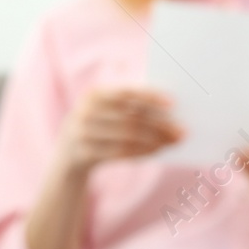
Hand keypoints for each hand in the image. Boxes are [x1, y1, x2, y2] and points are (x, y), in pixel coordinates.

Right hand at [58, 87, 182, 173]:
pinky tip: (157, 151)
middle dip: (159, 126)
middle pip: (129, 119)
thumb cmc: (99, 124)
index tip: (173, 104)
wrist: (67, 153)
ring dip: (154, 141)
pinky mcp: (84, 154)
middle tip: (182, 132)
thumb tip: (169, 110)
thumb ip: (130, 105)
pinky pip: (120, 154)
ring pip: (127, 138)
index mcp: (93, 94)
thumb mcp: (105, 109)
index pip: (126, 93)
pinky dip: (142, 152)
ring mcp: (81, 134)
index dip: (150, 97)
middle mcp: (85, 112)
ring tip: (172, 142)